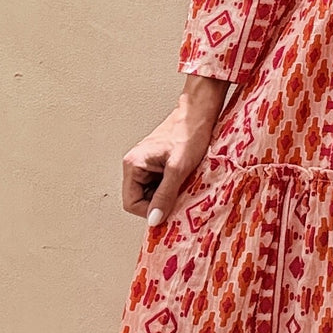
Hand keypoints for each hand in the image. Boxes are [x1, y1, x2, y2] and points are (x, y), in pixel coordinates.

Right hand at [121, 76, 227, 225]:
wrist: (200, 113)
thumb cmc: (189, 133)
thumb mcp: (178, 169)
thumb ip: (165, 195)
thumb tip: (154, 219)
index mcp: (133, 164)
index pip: (131, 203)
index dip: (150, 211)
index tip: (169, 210)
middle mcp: (135, 164)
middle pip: (141, 199)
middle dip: (160, 202)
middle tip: (179, 195)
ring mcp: (147, 164)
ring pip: (153, 193)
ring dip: (168, 194)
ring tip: (183, 183)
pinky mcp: (158, 163)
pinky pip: (161, 184)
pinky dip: (173, 186)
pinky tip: (184, 179)